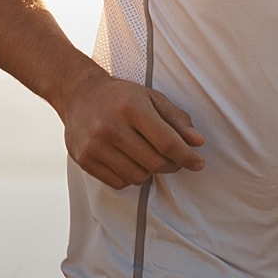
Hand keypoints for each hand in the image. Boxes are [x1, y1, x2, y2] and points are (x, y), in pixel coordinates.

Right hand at [61, 67, 205, 190]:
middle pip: (154, 163)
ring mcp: (95, 145)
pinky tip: (129, 161)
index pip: (166, 142)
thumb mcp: (152, 98)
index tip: (198, 163)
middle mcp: (111, 127)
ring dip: (150, 172)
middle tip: (174, 159)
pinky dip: (130, 177)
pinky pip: (119, 183)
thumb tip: (198, 143)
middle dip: (171, 165)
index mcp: (132, 107)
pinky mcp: (84, 160)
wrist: (79, 94)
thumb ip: (177, 120)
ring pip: (137, 177)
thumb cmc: (122, 97)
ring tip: (147, 156)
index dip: (186, 156)